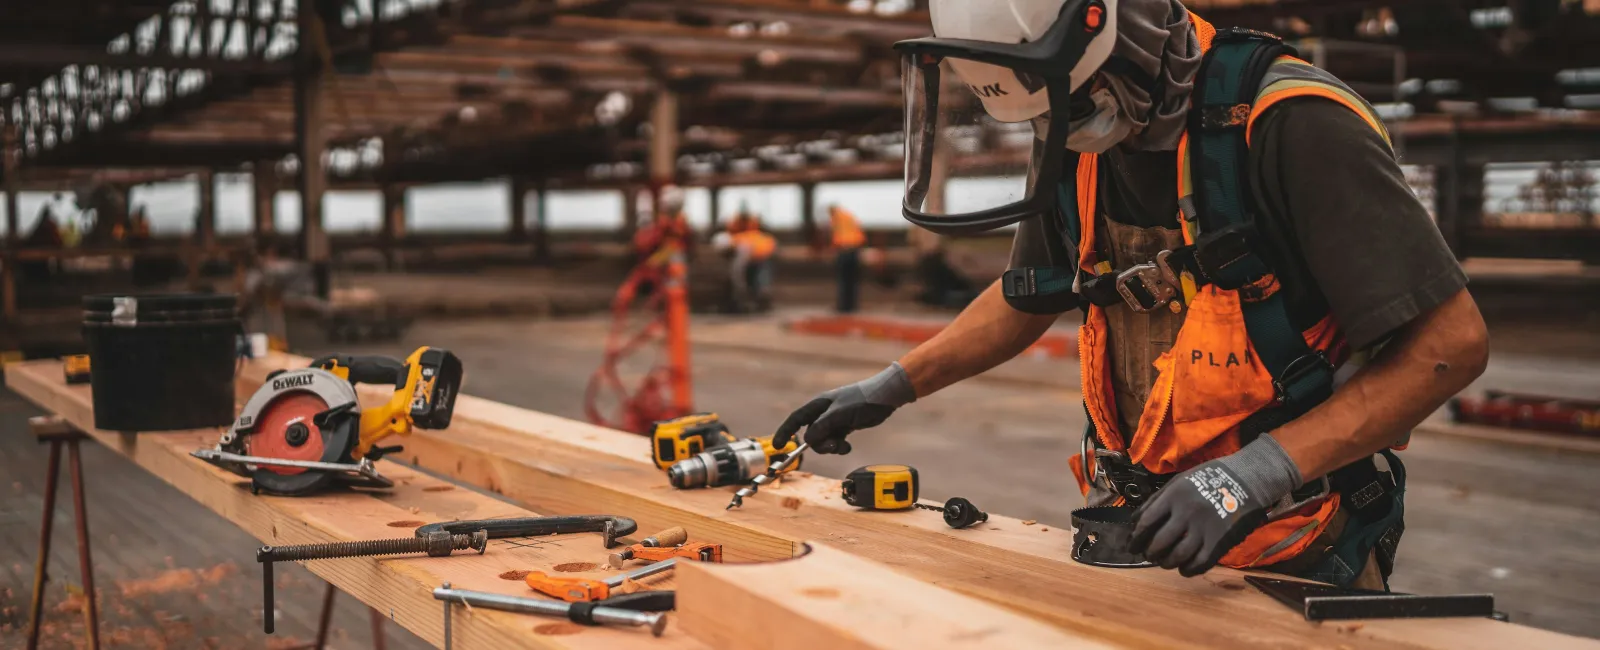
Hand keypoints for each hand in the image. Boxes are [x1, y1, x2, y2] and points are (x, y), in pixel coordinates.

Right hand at [772, 363, 916, 454]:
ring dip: (831, 447)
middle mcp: (824, 412)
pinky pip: (834, 441)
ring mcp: (834, 420)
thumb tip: (807, 439)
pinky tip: (848, 446)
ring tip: (843, 446)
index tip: (778, 446)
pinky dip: (839, 446)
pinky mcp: (844, 426)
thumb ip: (823, 426)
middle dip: (819, 444)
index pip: (796, 419)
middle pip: (810, 434)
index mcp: (819, 405)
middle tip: (833, 446)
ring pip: (823, 440)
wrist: (886, 397)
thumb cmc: (863, 400)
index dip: (785, 432)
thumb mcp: (841, 414)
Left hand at [1128, 436, 1301, 575]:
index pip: (1146, 522)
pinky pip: (1200, 563)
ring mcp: (1204, 528)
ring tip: (1165, 562)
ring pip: (1178, 556)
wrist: (1246, 479)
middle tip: (1149, 555)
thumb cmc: (1209, 479)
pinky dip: (1188, 570)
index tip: (1132, 546)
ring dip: (1167, 563)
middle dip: (1150, 553)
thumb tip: (1136, 522)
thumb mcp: (1180, 481)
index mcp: (1174, 496)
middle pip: (1159, 542)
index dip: (1136, 538)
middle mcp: (1186, 512)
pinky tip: (1184, 568)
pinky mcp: (1220, 540)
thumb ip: (1158, 500)